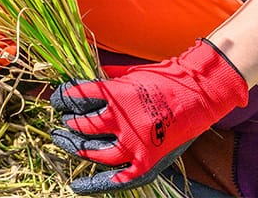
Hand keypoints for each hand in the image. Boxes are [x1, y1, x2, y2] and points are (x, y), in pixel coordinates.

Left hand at [49, 39, 248, 193]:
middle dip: (69, 122)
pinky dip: (96, 184)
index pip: (76, 97)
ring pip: (93, 151)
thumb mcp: (128, 73)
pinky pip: (117, 179)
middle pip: (82, 125)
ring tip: (63, 140)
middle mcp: (121, 122)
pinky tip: (77, 184)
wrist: (199, 95)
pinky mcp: (146, 163)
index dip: (63, 98)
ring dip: (75, 146)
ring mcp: (134, 146)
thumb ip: (104, 80)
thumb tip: (81, 81)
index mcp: (115, 95)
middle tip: (63, 120)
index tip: (58, 99)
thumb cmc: (164, 80)